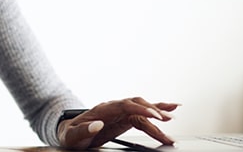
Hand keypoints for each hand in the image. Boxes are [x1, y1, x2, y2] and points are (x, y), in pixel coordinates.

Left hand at [57, 97, 178, 149]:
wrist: (68, 132)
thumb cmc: (69, 135)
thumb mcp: (71, 136)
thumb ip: (83, 130)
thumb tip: (97, 124)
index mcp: (103, 110)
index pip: (126, 106)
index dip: (141, 110)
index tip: (154, 116)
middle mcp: (114, 107)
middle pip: (138, 105)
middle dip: (153, 112)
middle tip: (168, 121)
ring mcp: (120, 111)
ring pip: (143, 108)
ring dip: (158, 112)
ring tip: (173, 116)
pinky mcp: (124, 118)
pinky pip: (142, 113)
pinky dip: (157, 111)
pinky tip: (170, 111)